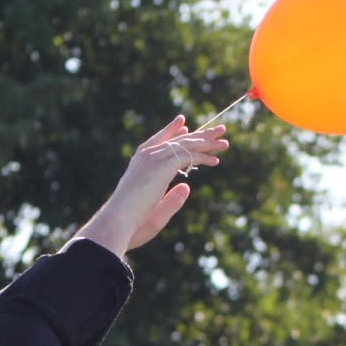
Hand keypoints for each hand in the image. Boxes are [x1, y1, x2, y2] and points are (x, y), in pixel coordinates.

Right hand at [74, 118, 227, 257]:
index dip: (173, 131)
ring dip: (208, 144)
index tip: (184, 124)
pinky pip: (188, 156)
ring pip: (186, 145)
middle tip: (218, 130)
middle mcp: (147, 155)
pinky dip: (203, 158)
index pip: (161, 140)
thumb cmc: (133, 221)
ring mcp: (154, 158)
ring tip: (225, 143)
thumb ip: (172, 197)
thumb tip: (187, 186)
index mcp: (141, 162)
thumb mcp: (157, 207)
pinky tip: (215, 161)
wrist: (120, 220)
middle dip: (200, 135)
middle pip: (179, 139)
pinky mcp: (162, 165)